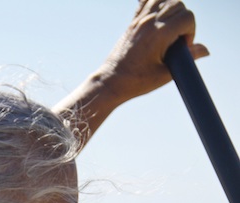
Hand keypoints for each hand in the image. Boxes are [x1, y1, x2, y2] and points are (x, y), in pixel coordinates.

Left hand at [53, 0, 209, 138]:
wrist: (111, 82)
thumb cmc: (136, 81)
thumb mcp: (165, 74)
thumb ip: (187, 59)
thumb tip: (205, 50)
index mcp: (159, 34)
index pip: (187, 17)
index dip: (191, 32)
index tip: (182, 47)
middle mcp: (150, 22)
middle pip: (178, 4)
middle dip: (184, 20)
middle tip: (176, 40)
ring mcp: (140, 19)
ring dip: (173, 9)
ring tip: (170, 28)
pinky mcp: (134, 21)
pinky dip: (157, 1)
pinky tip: (159, 15)